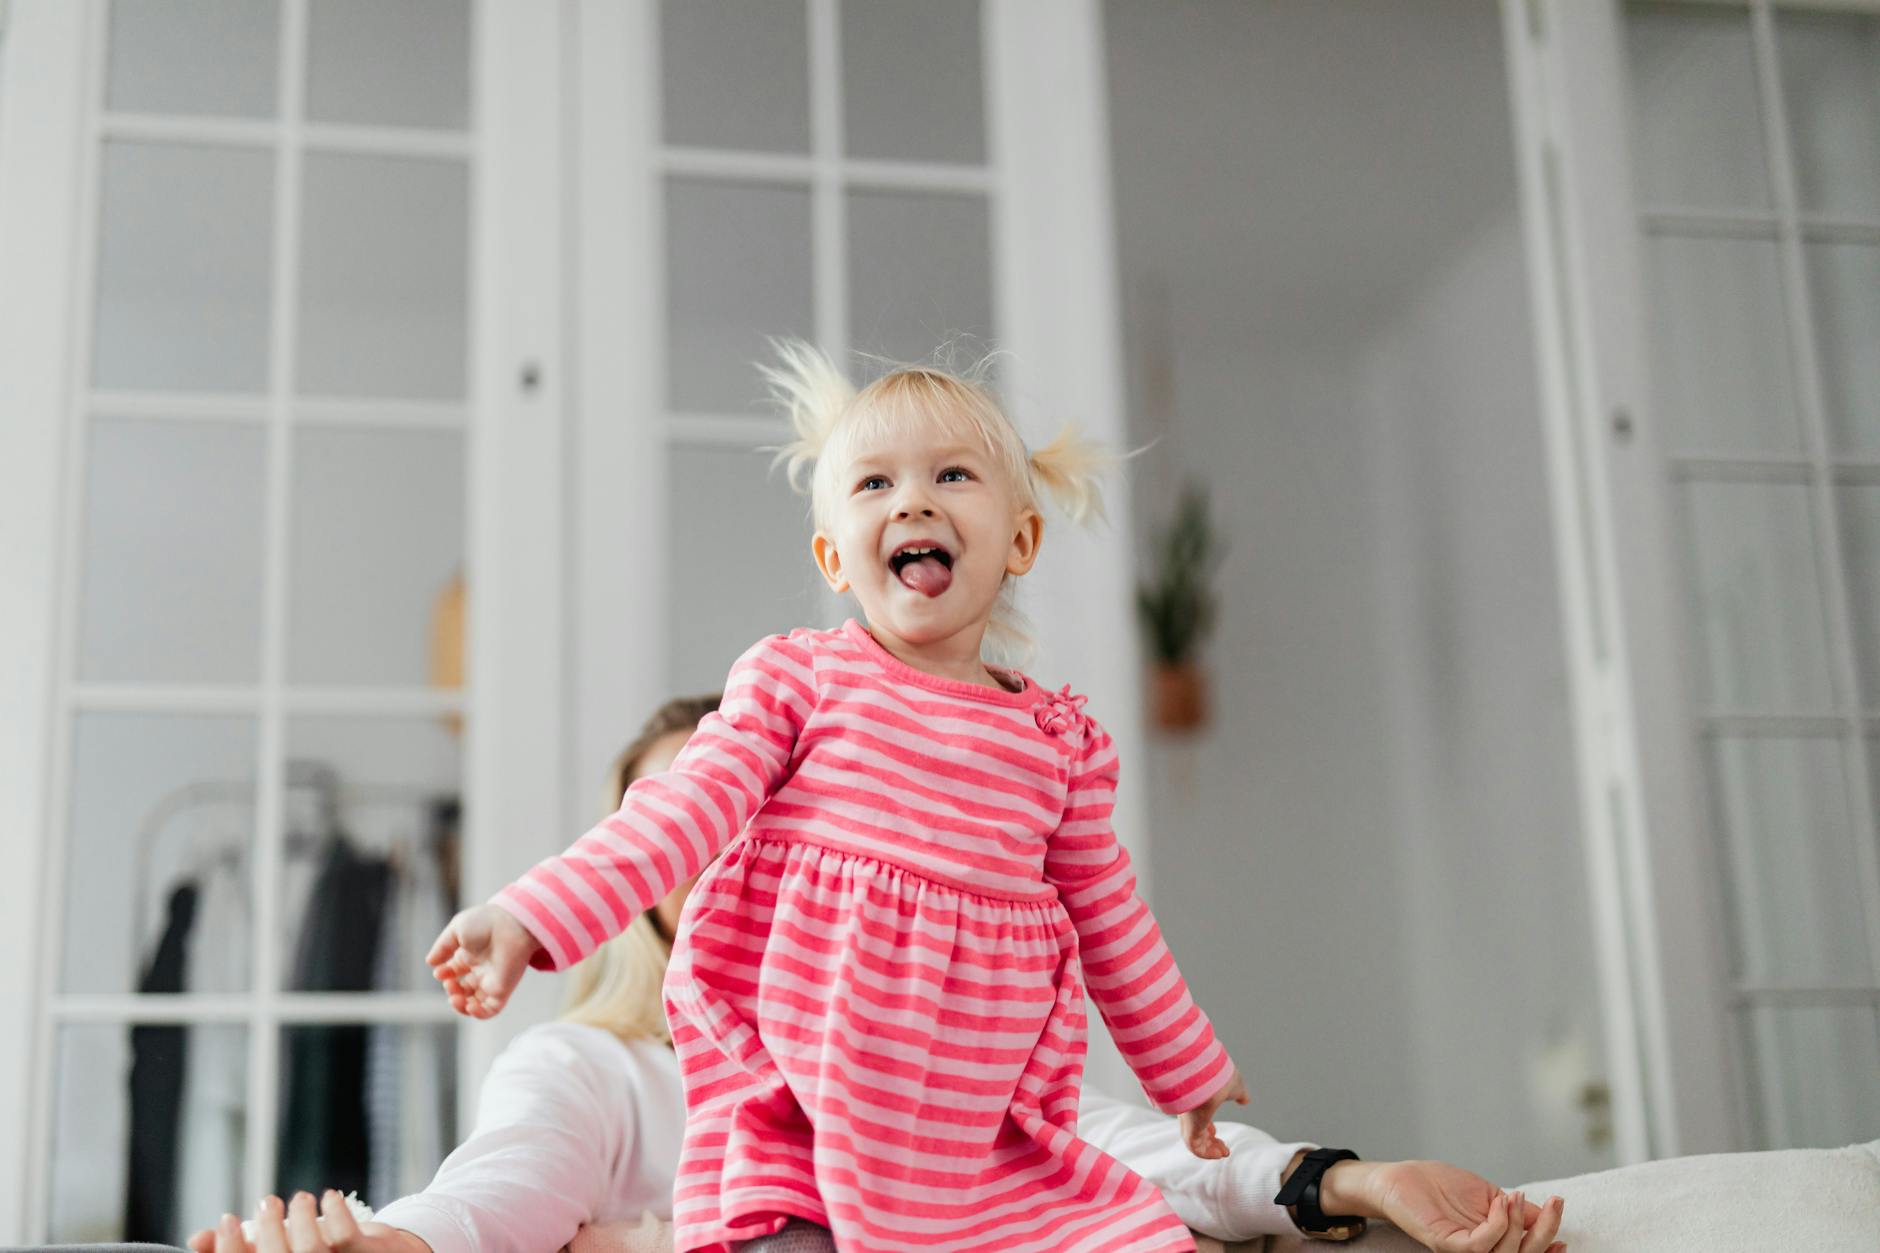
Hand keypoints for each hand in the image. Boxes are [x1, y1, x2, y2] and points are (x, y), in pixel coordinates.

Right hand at [186, 1192, 431, 1252]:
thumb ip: (239, 1250)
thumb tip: (199, 1238)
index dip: (229, 1248)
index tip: (226, 1220)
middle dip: (266, 1228)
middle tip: (267, 1202)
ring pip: (310, 1250)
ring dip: (300, 1218)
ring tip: (299, 1198)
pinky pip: (345, 1237)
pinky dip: (334, 1212)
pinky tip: (329, 1197)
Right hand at [425, 902, 539, 1017]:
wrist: (511, 925)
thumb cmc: (486, 923)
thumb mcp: (457, 930)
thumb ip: (442, 947)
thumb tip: (430, 963)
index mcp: (470, 955)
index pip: (454, 972)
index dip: (444, 975)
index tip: (439, 972)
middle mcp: (482, 969)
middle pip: (463, 990)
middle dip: (452, 991)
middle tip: (449, 984)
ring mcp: (492, 980)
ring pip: (475, 1003)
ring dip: (461, 1006)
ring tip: (455, 998)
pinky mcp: (503, 989)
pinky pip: (491, 1009)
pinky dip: (479, 1014)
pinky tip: (469, 1006)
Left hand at [1176, 1066, 1249, 1158]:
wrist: (1210, 1072)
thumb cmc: (1221, 1075)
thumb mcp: (1235, 1086)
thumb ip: (1240, 1095)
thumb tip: (1245, 1100)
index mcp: (1197, 1100)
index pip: (1198, 1119)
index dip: (1207, 1128)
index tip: (1216, 1133)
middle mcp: (1189, 1110)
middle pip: (1196, 1132)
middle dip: (1210, 1142)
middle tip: (1224, 1149)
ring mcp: (1188, 1119)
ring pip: (1195, 1142)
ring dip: (1210, 1150)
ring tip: (1224, 1153)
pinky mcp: (1190, 1128)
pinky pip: (1195, 1148)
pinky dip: (1207, 1153)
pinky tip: (1219, 1154)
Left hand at [1353, 1159, 1565, 1252]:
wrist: (1402, 1179)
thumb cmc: (1441, 1187)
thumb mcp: (1488, 1196)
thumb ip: (1516, 1209)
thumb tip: (1547, 1214)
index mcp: (1491, 1243)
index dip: (1548, 1247)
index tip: (1565, 1234)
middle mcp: (1478, 1251)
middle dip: (1544, 1232)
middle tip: (1556, 1204)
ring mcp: (1461, 1250)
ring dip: (1518, 1223)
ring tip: (1515, 1196)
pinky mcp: (1445, 1243)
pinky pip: (1479, 1245)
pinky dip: (1497, 1225)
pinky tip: (1501, 1202)